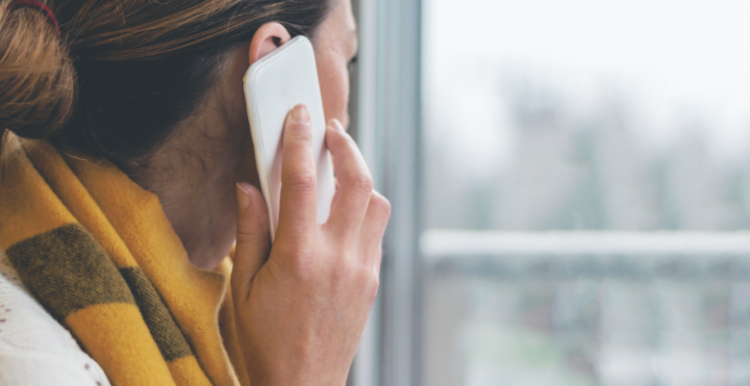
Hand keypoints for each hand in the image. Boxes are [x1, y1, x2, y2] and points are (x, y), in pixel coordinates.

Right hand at [231, 104, 389, 385]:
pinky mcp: (372, 281)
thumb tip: (249, 186)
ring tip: (340, 168)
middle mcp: (337, 259)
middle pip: (357, 182)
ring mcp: (361, 270)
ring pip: (376, 203)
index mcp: (297, 258)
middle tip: (331, 130)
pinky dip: (364, 208)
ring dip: (361, 177)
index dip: (300, 141)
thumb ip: (249, 231)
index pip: (301, 183)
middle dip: (347, 146)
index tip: (299, 115)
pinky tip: (342, 211)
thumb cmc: (263, 343)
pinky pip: (376, 230)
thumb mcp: (241, 288)